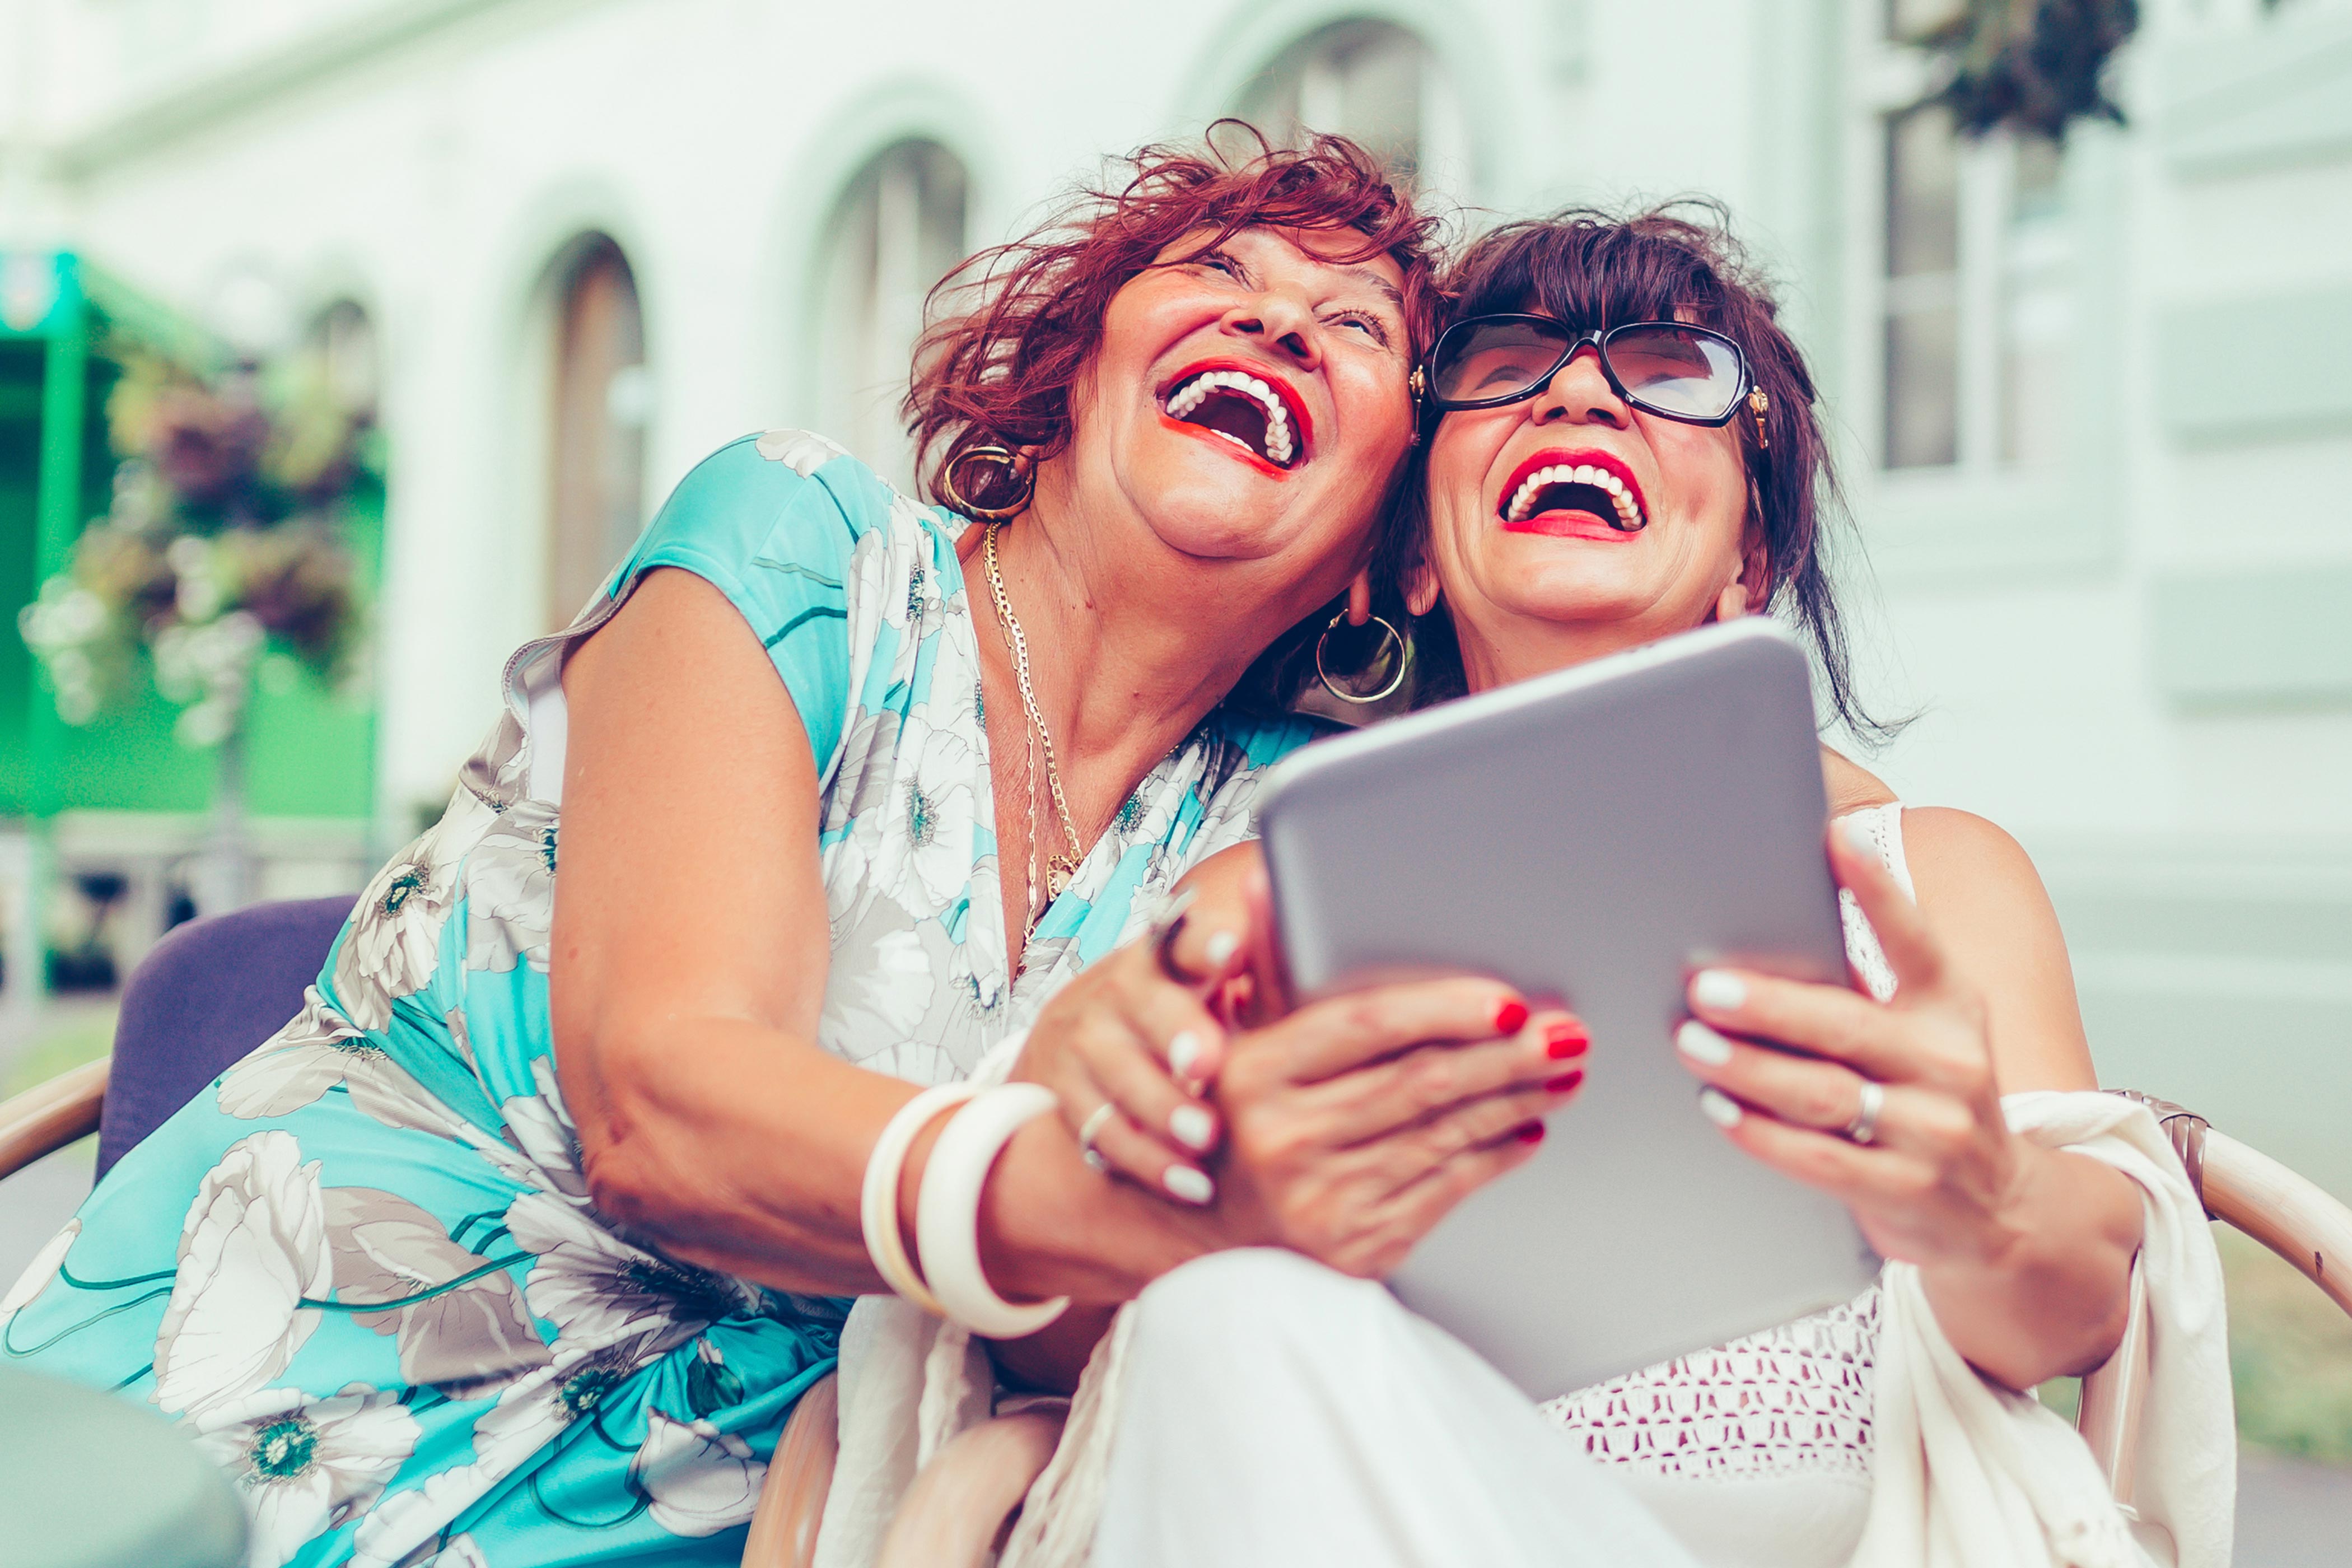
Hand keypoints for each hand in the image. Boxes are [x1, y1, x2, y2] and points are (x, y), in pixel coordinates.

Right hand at [1011, 901, 1251, 1206]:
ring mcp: (1087, 1040)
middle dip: (1176, 1030)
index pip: (1185, 938)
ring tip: (1205, 1139)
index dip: (1205, 942)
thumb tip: (1315, 940)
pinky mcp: (1065, 1090)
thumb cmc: (1184, 1011)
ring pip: (1119, 1073)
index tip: (1233, 947)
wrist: (1086, 1037)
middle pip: (1145, 1002)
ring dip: (1163, 1108)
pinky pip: (1102, 1130)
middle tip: (1209, 1063)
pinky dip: (1147, 1160)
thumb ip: (1264, 971)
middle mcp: (1121, 990)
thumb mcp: (1214, 985)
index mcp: (1169, 955)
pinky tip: (1191, 1184)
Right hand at [1214, 980, 1588, 1278]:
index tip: (1507, 1000)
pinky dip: (1495, 1154)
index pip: (1367, 1026)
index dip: (1445, 1010)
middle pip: (1422, 1082)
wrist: (1209, 1233)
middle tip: (1566, 1032)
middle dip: (1507, 1055)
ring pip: (1445, 1134)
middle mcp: (1284, 1139)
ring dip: (1516, 1100)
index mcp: (1254, 1074)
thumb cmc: (1238, 1119)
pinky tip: (1526, 1129)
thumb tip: (1265, 878)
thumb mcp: (1241, 1040)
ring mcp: (1322, 1199)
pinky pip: (1447, 1189)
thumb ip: (1269, 963)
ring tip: (1562, 1072)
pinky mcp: (1357, 1247)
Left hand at [1670, 818, 2027, 1271]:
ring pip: (1823, 1093)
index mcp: (1953, 1008)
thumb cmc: (1933, 1098)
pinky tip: (1720, 1108)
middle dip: (1767, 1005)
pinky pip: (1818, 1159)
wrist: (2000, 1210)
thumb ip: (1866, 988)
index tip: (1836, 836)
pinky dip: (1760, 1132)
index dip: (1878, 887)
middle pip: (1845, 1025)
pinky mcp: (1906, 1190)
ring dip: (1748, 1068)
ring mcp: (1933, 1132)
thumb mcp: (1926, 1032)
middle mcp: (1950, 1064)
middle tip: (1704, 988)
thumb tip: (1770, 927)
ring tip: (1692, 1043)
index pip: (1915, 940)